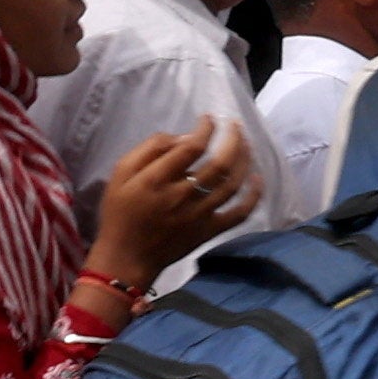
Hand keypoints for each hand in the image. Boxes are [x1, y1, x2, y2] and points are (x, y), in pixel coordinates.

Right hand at [91, 119, 252, 289]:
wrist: (126, 258)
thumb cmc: (121, 213)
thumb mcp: (120, 174)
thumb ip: (149, 151)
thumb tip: (183, 138)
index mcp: (157, 180)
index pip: (192, 148)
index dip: (205, 129)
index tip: (208, 120)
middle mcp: (182, 196)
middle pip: (220, 163)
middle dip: (233, 139)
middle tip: (235, 125)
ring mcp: (200, 215)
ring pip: (233, 184)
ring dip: (244, 159)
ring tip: (246, 143)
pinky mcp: (209, 231)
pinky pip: (240, 214)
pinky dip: (253, 196)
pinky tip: (257, 179)